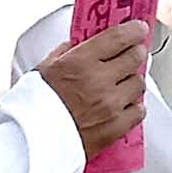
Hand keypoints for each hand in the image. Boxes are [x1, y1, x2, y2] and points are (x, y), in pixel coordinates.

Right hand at [36, 21, 151, 159]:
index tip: (138, 28)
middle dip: (135, 52)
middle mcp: (100, 81)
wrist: (32, 143)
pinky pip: (139, 110)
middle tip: (131, 54)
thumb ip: (65, 52)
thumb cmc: (33, 107)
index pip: (120, 37)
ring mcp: (111, 105)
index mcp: (81, 62)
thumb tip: (79, 43)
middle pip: (136, 57)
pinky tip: (122, 105)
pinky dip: (133, 106)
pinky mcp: (116, 127)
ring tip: (120, 84)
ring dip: (132, 81)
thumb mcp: (44, 69)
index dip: (134, 30)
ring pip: (139, 83)